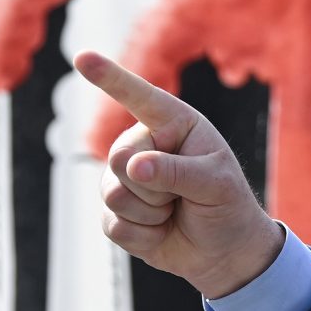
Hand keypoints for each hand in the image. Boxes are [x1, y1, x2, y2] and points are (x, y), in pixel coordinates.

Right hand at [74, 50, 283, 298]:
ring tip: (174, 211)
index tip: (82, 57)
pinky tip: (161, 232)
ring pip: (113, 194)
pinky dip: (144, 236)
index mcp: (174, 124)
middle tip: (184, 197)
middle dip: (155, 187)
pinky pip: (113, 224)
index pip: (139, 97)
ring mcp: (124, 179)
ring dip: (151, 213)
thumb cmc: (227, 207)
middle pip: (118, 158)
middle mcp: (144, 145)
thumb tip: (133, 167)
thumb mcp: (217, 185)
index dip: (110, 77)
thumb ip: (178, 171)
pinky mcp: (115, 213)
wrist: (225, 252)